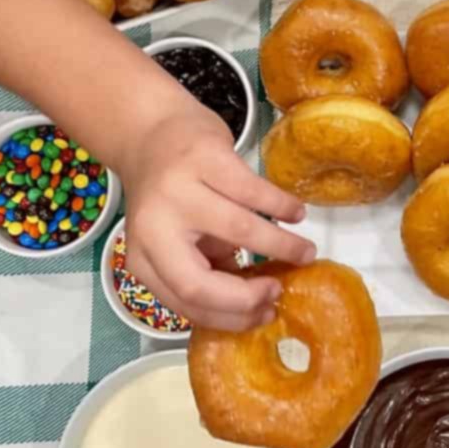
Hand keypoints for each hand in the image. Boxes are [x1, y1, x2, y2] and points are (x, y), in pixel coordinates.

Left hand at [119, 102, 315, 330]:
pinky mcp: (204, 157)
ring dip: (281, 246)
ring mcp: (177, 190)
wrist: (151, 131)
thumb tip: (257, 299)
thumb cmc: (171, 195)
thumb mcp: (178, 240)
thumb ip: (208, 268)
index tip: (265, 312)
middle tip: (280, 290)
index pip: (187, 302)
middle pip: (197, 283)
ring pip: (239, 230)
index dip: (232, 316)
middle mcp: (152, 228)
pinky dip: (282, 207)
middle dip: (247, 296)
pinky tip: (296, 214)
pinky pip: (254, 190)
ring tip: (305, 251)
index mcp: (143, 257)